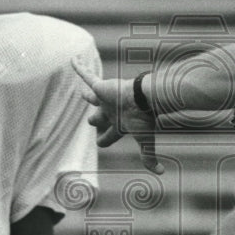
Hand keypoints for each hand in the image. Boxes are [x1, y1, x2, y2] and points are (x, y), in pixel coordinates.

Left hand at [71, 59, 163, 173]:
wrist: (143, 98)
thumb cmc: (143, 119)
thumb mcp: (143, 139)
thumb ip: (149, 156)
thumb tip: (162, 174)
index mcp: (119, 124)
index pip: (107, 135)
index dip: (103, 140)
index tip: (100, 143)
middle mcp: (112, 111)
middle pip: (98, 118)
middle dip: (95, 121)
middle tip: (92, 122)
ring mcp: (106, 98)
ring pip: (93, 98)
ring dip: (88, 96)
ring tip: (84, 93)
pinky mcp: (101, 86)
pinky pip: (88, 76)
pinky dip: (80, 68)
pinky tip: (72, 61)